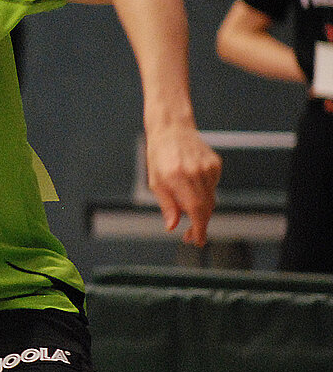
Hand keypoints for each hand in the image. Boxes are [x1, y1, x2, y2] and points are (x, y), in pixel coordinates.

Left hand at [144, 125, 221, 245]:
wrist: (172, 131)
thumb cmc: (159, 156)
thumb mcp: (155, 182)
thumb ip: (166, 205)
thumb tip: (172, 226)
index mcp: (178, 176)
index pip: (195, 209)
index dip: (199, 228)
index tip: (198, 240)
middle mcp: (196, 172)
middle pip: (206, 207)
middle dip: (200, 225)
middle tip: (191, 237)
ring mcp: (208, 167)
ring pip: (211, 198)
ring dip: (202, 211)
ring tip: (189, 216)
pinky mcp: (215, 164)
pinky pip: (212, 187)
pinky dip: (205, 194)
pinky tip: (193, 190)